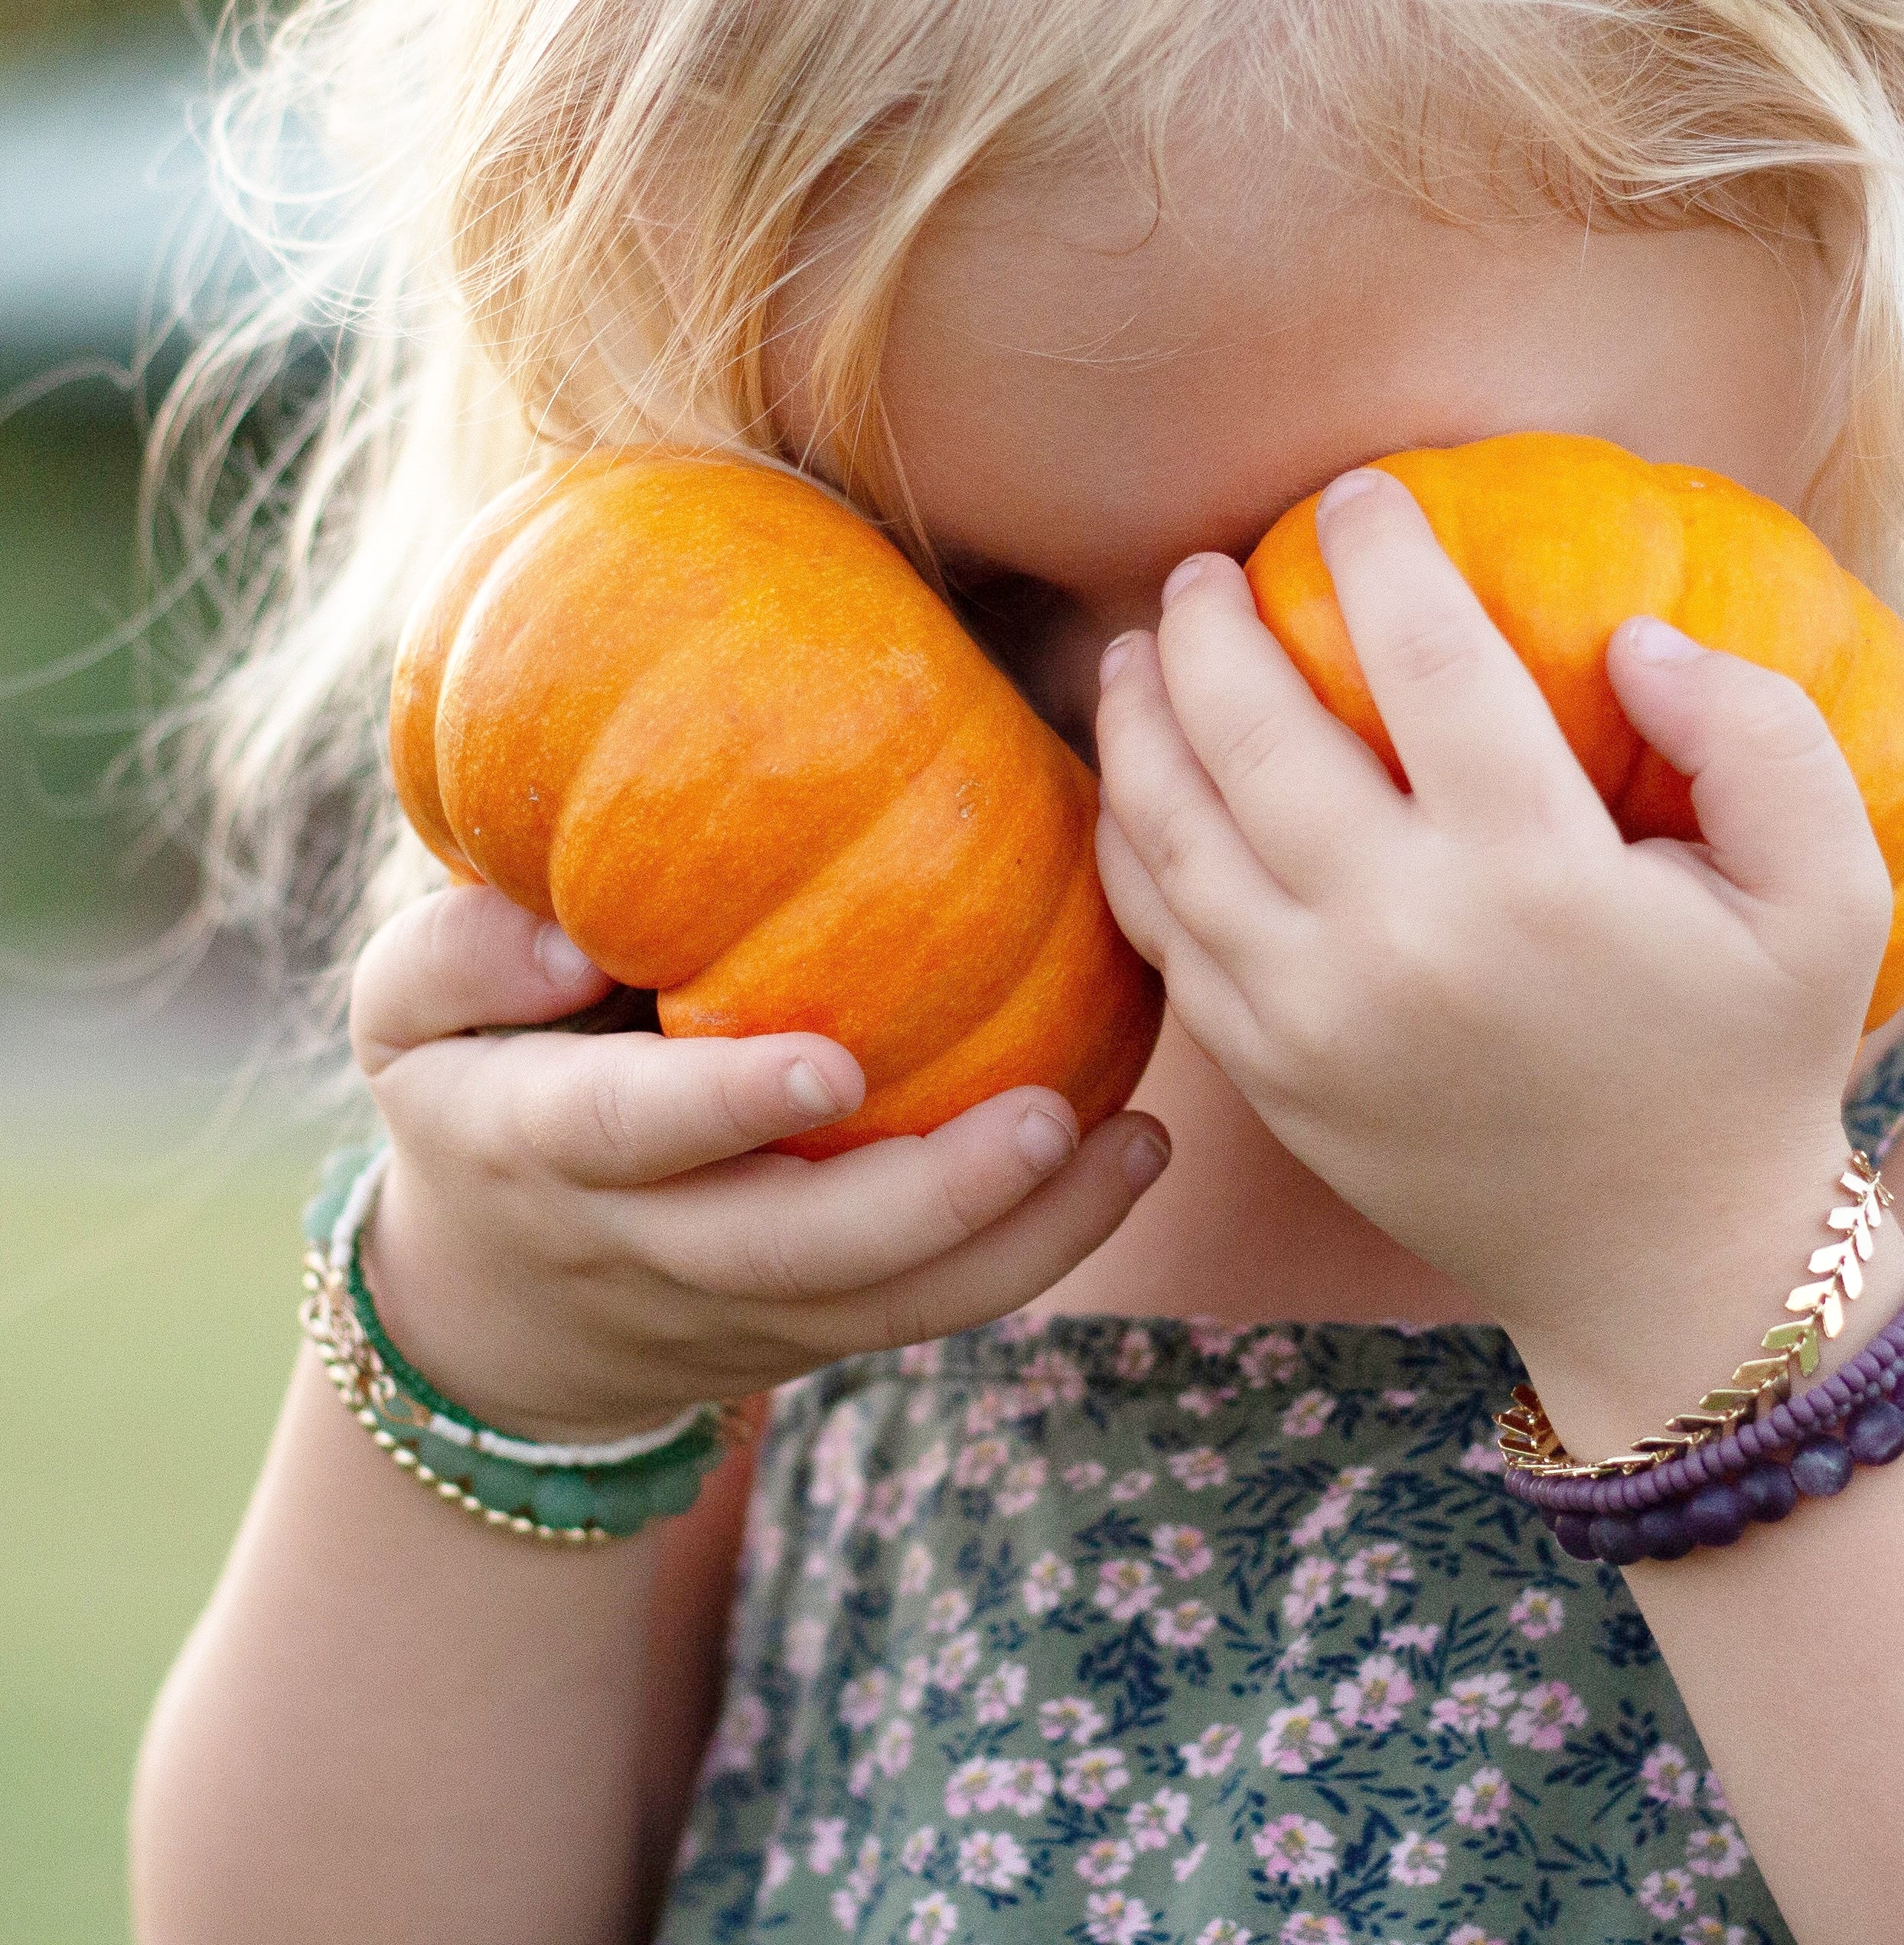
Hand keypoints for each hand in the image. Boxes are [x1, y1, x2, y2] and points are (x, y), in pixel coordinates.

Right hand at [347, 888, 1169, 1439]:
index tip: (829, 1062)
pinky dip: (1043, 1248)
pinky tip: (1135, 1154)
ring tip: (1142, 1146)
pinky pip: (937, 1310)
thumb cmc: (473, 1095)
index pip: (628, 1132)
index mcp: (541, 1146)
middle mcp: (653, 1245)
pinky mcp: (823, 1333)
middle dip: (927, 1197)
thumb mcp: (405, 1015)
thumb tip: (567, 925)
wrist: (498, 1319)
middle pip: (797, 1253)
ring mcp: (750, 1309)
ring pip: (895, 1306)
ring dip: (1027, 1238)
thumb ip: (455, 949)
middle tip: (1052, 1115)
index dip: (723, 1107)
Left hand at [1091, 466, 1900, 1401]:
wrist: (1666, 1271)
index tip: (1356, 494)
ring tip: (1139, 646)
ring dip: (1142, 716)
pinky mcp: (1269, 1077)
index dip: (1380, 552)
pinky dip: (1132, 841)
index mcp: (1538, 877)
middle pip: (1256, 729)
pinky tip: (1134, 784)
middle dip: (1214, 621)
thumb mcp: (1830, 896)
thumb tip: (1630, 639)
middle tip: (1211, 562)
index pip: (1427, 658)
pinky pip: (1165, 933)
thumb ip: (1762, 739)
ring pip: (1176, 828)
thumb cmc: (1751, 1059)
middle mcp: (1399, 939)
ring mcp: (1311, 1018)